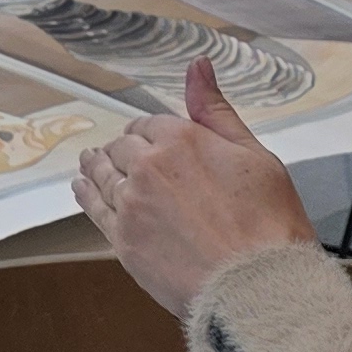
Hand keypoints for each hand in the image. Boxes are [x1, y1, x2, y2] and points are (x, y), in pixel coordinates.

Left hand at [73, 59, 318, 319]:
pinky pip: (94, 208)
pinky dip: (86, 193)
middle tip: (120, 154)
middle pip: (123, 148)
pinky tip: (82, 187)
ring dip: (97, 165)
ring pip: (103, 175)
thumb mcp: (254, 155)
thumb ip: (216, 110)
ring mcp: (132, 204)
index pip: (149, 125)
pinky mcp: (123, 240)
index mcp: (181, 139)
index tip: (149, 139)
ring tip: (90, 162)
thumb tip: (197, 65)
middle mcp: (148, 166)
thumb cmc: (268, 225)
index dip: (148, 132)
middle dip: (124, 149)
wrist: (257, 286)